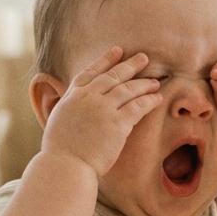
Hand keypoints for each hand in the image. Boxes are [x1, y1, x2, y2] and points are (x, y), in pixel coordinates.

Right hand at [42, 46, 163, 176]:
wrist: (66, 165)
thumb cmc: (60, 151)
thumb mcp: (58, 120)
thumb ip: (70, 107)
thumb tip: (74, 104)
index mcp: (72, 96)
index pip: (91, 72)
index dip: (105, 60)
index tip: (117, 50)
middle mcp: (88, 97)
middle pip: (113, 76)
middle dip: (130, 65)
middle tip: (144, 58)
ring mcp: (103, 109)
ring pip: (128, 89)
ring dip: (144, 83)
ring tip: (156, 81)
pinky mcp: (117, 123)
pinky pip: (138, 106)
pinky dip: (149, 100)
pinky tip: (158, 98)